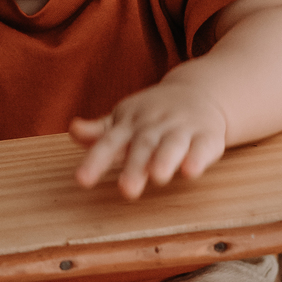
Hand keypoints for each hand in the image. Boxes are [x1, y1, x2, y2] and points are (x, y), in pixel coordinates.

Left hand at [69, 70, 227, 199]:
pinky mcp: (207, 137)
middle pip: (142, 146)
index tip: (82, 180)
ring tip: (158, 177)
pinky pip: (202, 147)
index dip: (95, 161)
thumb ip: (99, 132)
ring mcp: (181, 130)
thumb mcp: (124, 119)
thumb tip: (74, 130)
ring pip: (172, 145)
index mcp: (130, 124)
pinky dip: (197, 158)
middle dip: (135, 168)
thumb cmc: (153, 114)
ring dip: (165, 159)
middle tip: (127, 190)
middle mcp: (154, 126)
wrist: (201, 92)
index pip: (109, 142)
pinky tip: (191, 171)